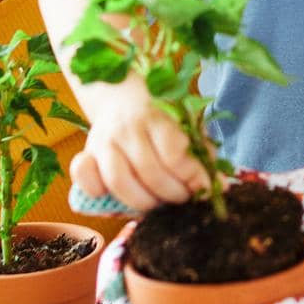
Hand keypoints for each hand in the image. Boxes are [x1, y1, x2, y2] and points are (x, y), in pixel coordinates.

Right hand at [68, 75, 208, 210]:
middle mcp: (127, 127)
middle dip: (172, 194)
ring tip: (159, 205)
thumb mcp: (186, 128)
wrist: (120, 99)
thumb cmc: (160, 120)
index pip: (174, 151)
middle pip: (149, 170)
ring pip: (119, 181)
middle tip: (184, 200)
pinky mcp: (86, 154)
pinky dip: (97, 191)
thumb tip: (220, 187)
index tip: (204, 188)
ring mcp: (103, 141)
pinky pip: (84, 176)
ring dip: (143, 202)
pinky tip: (117, 198)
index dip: (191, 175)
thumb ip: (202, 156)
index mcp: (156, 116)